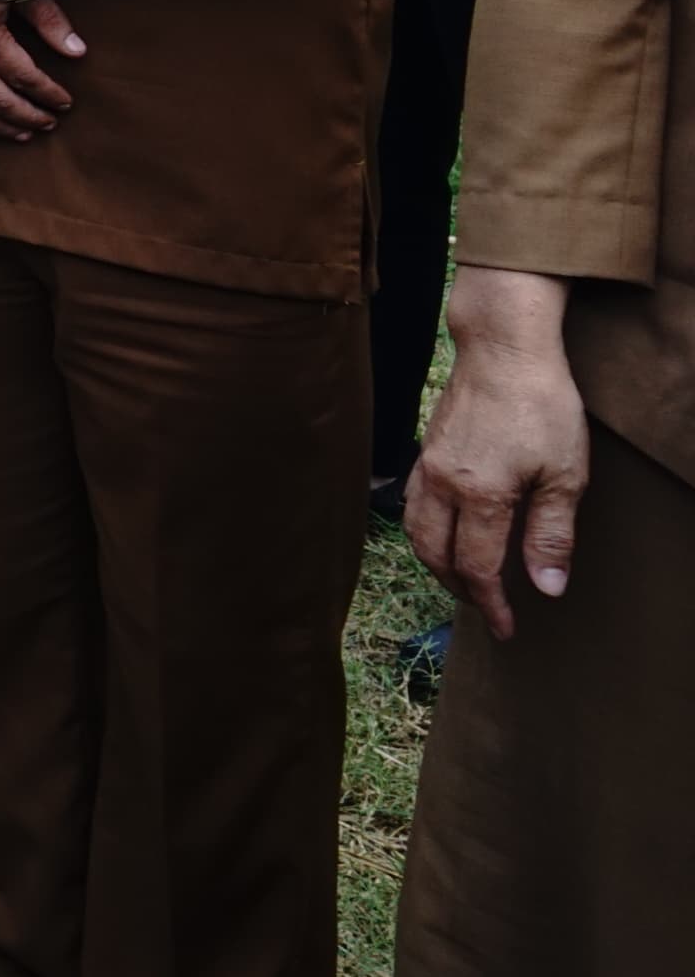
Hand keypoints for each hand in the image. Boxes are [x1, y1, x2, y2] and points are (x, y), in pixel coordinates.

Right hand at [407, 268, 590, 639]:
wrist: (504, 349)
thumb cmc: (541, 406)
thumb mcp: (565, 474)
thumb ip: (552, 535)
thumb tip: (546, 588)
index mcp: (479, 495)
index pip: (476, 567)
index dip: (491, 604)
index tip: (506, 627)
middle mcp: (442, 484)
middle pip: (435, 555)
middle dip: (459, 589)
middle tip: (487, 608)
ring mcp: (428, 465)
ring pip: (415, 530)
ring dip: (436, 562)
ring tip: (463, 577)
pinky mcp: (425, 449)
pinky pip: (411, 502)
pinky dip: (424, 530)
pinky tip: (444, 530)